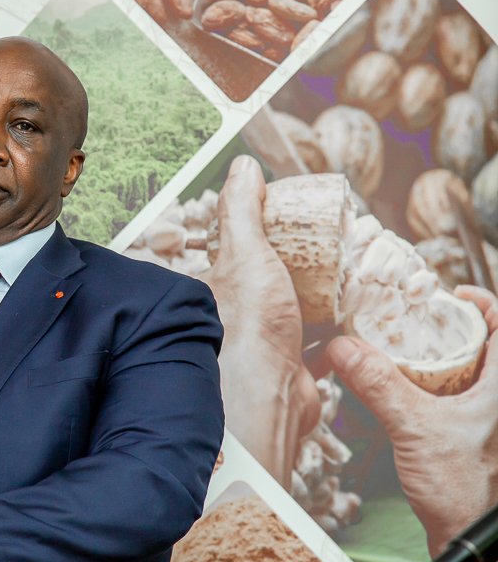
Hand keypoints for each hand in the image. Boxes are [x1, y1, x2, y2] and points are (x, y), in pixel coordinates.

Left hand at [198, 156, 319, 486]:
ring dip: (314, 305)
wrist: (269, 395)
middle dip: (289, 274)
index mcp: (210, 292)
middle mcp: (229, 322)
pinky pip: (316, 349)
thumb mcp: (245, 253)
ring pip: (292, 318)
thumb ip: (242, 210)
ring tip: (341, 283)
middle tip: (321, 254)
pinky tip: (350, 322)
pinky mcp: (291, 372)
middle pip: (264, 287)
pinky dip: (334, 338)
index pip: (229, 258)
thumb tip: (243, 166)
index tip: (285, 231)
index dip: (255, 243)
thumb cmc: (250, 324)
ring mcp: (260, 349)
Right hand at [327, 285, 497, 555]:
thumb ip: (378, 384)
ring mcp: (489, 420)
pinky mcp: (476, 438)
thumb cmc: (466, 490)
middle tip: (415, 321)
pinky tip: (405, 393)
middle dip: (448, 330)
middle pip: (483, 346)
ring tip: (404, 353)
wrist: (471, 539)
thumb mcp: (415, 427)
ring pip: (469, 373)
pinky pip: (458, 398)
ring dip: (439, 360)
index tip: (448, 294)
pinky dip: (433, 388)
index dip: (479, 302)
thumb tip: (344, 347)